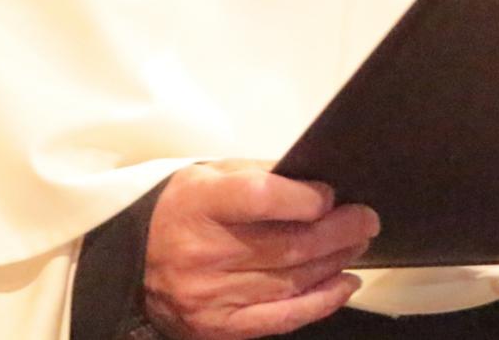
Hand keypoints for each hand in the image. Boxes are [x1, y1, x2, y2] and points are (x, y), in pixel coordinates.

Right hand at [141, 159, 379, 339]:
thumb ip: (260, 175)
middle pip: (287, 245)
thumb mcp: (211, 174)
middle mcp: (202, 253)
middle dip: (338, 231)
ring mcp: (209, 296)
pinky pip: (281, 318)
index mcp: (198, 203)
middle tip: (367, 219)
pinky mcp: (218, 327)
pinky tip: (344, 283)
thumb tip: (318, 183)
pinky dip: (320, 301)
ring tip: (358, 244)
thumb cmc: (184, 208)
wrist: (131, 260)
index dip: (305, 198)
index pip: (262, 199)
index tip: (330, 195)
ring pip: (290, 281)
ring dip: (334, 262)